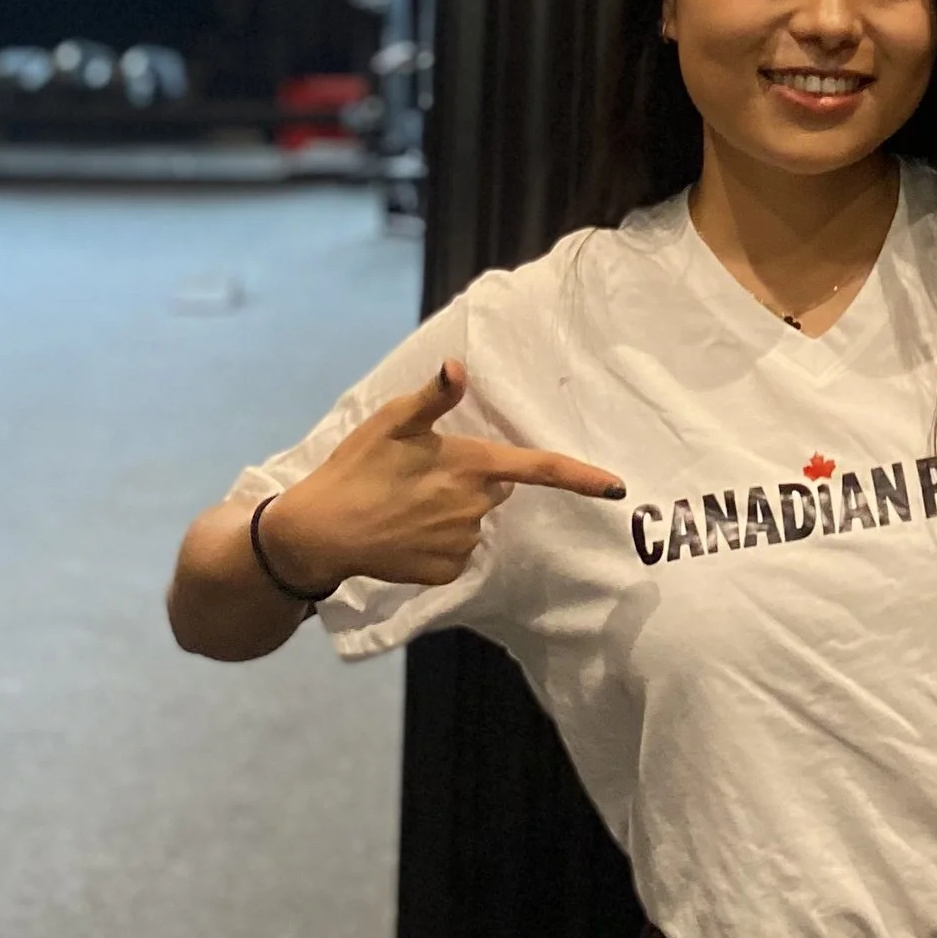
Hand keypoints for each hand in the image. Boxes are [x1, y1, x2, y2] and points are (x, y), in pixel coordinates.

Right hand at [259, 360, 624, 592]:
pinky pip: (456, 551)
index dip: (582, 477)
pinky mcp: (445, 572)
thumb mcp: (391, 422)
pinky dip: (437, 541)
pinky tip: (404, 532)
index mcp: (471, 465)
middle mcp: (475, 507)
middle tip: (422, 472)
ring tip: (404, 502)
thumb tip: (458, 366)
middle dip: (471, 478)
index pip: (539, 468)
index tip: (618, 488)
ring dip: (451, 509)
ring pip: (473, 519)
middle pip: (495, 487)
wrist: (319, 533)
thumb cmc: (356, 468)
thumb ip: (433, 397)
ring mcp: (461, 543)